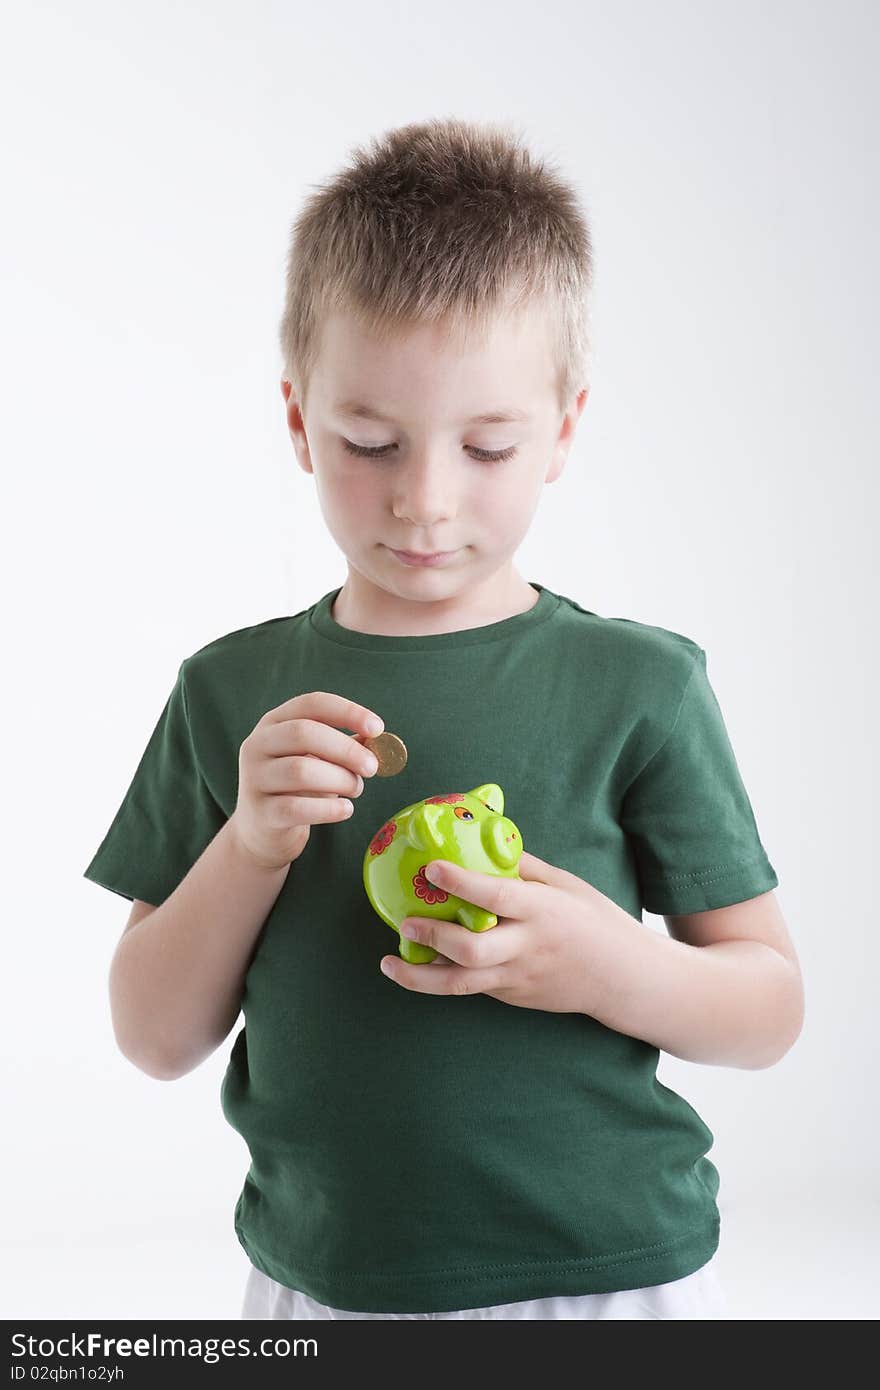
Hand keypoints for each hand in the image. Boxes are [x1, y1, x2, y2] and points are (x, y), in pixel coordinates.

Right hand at [230, 692, 383, 871]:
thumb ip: (344, 746)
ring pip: (300, 771)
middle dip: (346, 749)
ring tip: (355, 789)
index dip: (347, 712)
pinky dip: (329, 809)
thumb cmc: (296, 788)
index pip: (311, 704)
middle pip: (303, 733)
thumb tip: (377, 739)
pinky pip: (297, 808)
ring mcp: (254, 779)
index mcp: (274, 722)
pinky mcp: (260, 813)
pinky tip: (345, 810)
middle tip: (372, 768)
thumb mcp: (317, 759)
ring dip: (340, 779)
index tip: (377, 728)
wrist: (262, 831)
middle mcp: (257, 745)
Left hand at [379, 849, 622, 1012]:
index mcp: (543, 911)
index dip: (462, 882)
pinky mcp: (513, 997)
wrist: (624, 977)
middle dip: (433, 935)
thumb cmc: (596, 922)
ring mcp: (518, 977)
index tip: (432, 867)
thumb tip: (486, 844)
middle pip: (472, 950)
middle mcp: (527, 947)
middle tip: (406, 920)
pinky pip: (473, 988)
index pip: (497, 896)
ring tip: (390, 962)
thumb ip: (525, 868)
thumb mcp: (566, 885)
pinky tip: (419, 967)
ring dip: (419, 975)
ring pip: (461, 983)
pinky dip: (443, 978)